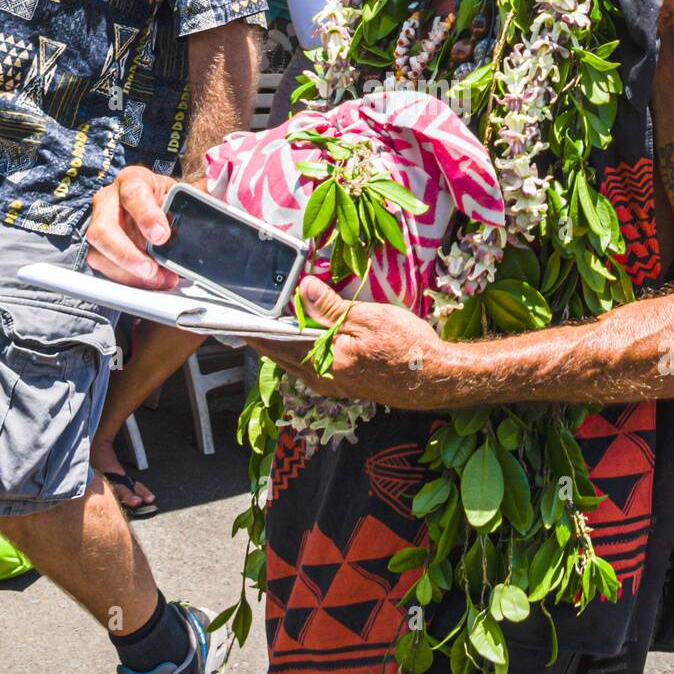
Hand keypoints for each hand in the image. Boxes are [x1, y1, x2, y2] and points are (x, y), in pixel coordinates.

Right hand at [86, 166, 182, 288]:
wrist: (158, 206)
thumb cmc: (167, 199)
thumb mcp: (180, 197)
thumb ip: (186, 210)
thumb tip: (199, 231)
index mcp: (133, 180)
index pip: (133, 194)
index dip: (146, 216)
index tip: (161, 236)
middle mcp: (109, 200)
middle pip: (102, 229)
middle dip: (126, 254)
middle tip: (150, 269)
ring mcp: (99, 224)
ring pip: (98, 253)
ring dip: (128, 273)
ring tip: (157, 280)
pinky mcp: (98, 247)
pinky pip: (104, 268)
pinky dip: (128, 279)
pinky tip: (150, 282)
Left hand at [248, 275, 457, 409]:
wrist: (436, 378)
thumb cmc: (407, 347)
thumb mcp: (368, 318)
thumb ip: (331, 306)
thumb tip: (302, 287)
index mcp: (324, 362)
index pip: (279, 343)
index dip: (258, 328)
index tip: (238, 317)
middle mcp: (323, 379)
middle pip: (283, 355)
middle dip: (265, 337)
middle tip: (249, 317)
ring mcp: (333, 385)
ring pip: (297, 362)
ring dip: (284, 344)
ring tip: (272, 323)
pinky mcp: (344, 385)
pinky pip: (312, 366)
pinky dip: (302, 351)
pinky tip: (305, 338)